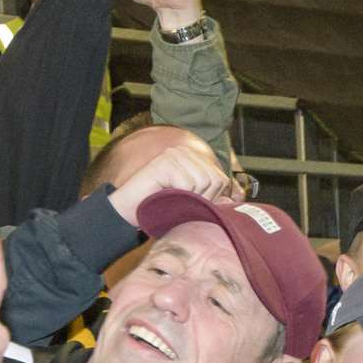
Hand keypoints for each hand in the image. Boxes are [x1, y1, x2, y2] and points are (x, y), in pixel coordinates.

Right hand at [107, 142, 241, 226]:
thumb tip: (233, 200)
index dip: (211, 196)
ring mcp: (174, 155)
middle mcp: (184, 151)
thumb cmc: (161, 207)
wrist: (129, 211)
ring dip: (188, 196)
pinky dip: (177, 195)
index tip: (191, 200)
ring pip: (203, 182)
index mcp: (193, 158)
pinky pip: (187, 184)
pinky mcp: (165, 162)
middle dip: (201, 197)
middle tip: (179, 199)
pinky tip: (164, 193)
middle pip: (215, 179)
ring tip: (171, 196)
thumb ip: (210, 198)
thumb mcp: (190, 202)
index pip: (220, 178)